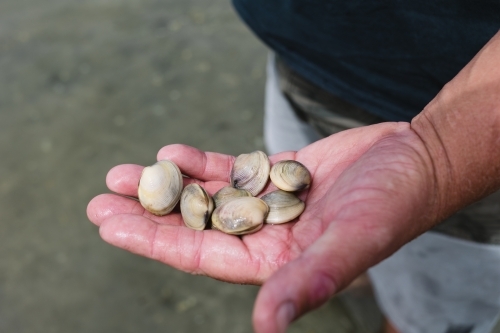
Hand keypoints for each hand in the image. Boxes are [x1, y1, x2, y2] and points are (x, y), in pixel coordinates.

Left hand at [87, 122, 439, 332]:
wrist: (414, 161)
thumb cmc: (392, 204)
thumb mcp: (351, 242)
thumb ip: (308, 281)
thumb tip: (265, 327)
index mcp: (276, 262)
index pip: (201, 256)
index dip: (153, 242)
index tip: (110, 225)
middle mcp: (265, 236)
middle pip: (193, 227)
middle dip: (146, 214)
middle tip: (100, 199)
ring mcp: (267, 203)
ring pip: (204, 196)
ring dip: (165, 185)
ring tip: (121, 174)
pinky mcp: (275, 173)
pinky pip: (228, 169)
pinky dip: (199, 163)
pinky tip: (170, 153)